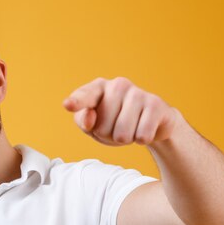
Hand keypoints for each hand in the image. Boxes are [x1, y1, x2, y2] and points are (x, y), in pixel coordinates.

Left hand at [62, 77, 177, 146]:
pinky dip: (141, 139)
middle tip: (116, 127)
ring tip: (130, 128)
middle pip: (102, 128)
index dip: (77, 102)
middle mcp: (118, 85)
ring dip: (124, 139)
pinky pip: (142, 135)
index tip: (68, 105)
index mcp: (98, 87)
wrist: (152, 122)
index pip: (85, 96)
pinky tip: (144, 128)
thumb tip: (90, 117)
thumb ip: (83, 121)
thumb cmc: (114, 122)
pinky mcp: (156, 105)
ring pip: (122, 134)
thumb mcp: (93, 125)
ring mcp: (138, 93)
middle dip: (108, 135)